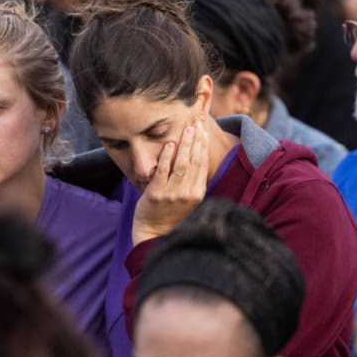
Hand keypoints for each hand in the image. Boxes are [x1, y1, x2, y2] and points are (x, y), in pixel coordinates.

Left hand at [132, 123, 208, 244]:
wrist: (154, 234)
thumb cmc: (171, 214)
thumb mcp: (188, 200)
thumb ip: (193, 181)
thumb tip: (195, 156)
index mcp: (197, 193)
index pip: (202, 164)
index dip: (203, 146)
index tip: (203, 130)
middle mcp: (187, 193)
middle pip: (194, 161)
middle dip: (196, 140)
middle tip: (196, 123)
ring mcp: (172, 194)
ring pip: (182, 164)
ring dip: (185, 144)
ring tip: (187, 129)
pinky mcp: (156, 194)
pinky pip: (163, 171)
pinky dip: (167, 156)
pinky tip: (169, 144)